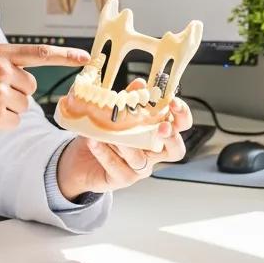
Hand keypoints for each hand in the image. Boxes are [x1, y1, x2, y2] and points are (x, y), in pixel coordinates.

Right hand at [0, 43, 89, 151]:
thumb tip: (25, 76)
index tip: (87, 59)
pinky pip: (13, 123)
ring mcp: (0, 92)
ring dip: (5, 111)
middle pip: (30, 87)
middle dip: (14, 94)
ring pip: (22, 107)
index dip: (66, 56)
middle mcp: (2, 69)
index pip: (40, 52)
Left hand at [55, 93, 192, 199]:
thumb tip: (141, 83)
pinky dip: (105, 153)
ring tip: (112, 134)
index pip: (180, 126)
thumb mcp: (117, 113)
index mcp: (157, 133)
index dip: (182, 115)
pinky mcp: (122, 179)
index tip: (174, 102)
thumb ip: (130, 98)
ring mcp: (140, 168)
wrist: (81, 159)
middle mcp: (153, 152)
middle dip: (171, 138)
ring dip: (127, 145)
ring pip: (140, 160)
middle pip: (176, 151)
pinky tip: (95, 141)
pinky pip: (117, 167)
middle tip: (162, 127)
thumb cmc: (105, 134)